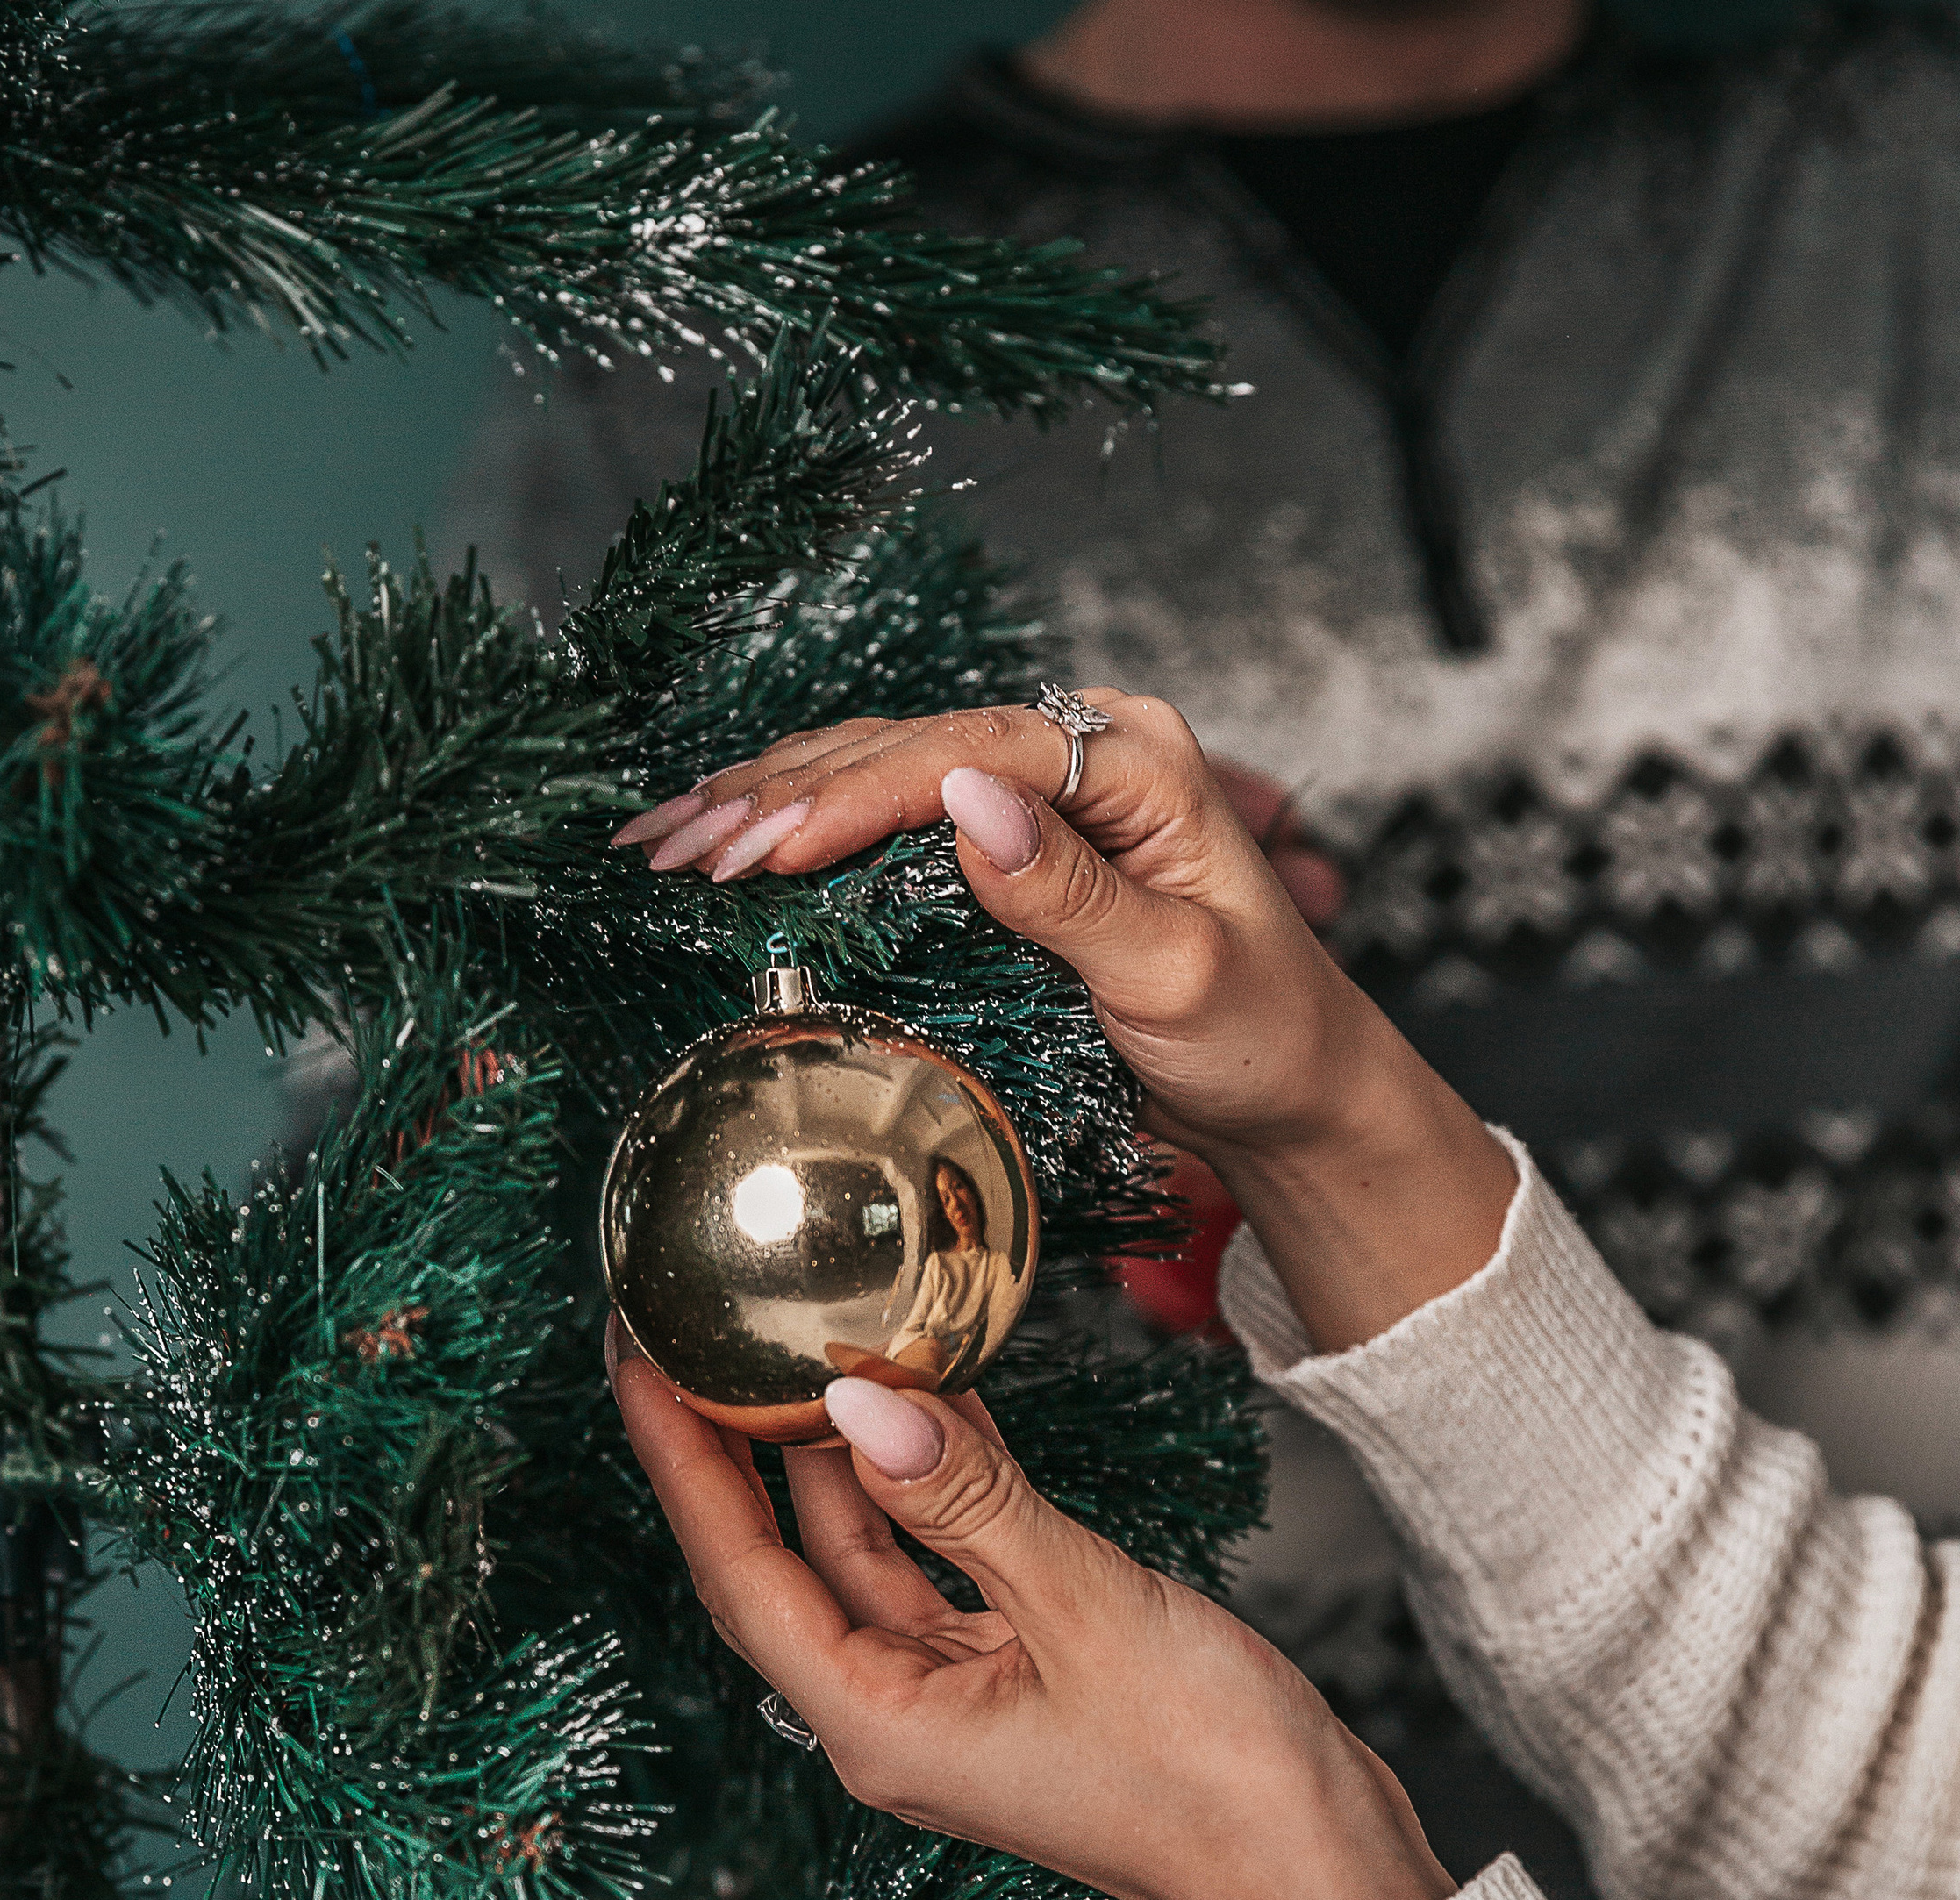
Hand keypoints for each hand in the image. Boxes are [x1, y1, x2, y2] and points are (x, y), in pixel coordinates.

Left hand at [608, 1325, 1452, 1899]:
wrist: (1320, 1869)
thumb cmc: (1213, 1776)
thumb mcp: (1083, 1609)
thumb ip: (968, 1500)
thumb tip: (860, 1406)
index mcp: (881, 1727)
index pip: (741, 1574)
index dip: (681, 1461)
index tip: (638, 1356)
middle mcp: (899, 1721)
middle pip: (789, 1563)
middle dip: (747, 1447)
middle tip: (709, 1326)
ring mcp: (959, 1703)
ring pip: (872, 1558)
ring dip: (849, 1456)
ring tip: (812, 1338)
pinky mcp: (1021, 1683)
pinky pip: (946, 1569)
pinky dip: (935, 1488)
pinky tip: (936, 1405)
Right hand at [612, 694, 1514, 1351]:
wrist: (1298, 1092)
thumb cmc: (1263, 1037)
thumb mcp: (1178, 978)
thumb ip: (1073, 894)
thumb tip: (969, 799)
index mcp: (1135, 758)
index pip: (966, 750)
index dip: (853, 795)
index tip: (762, 846)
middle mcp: (1082, 753)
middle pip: (902, 747)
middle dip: (775, 795)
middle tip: (668, 846)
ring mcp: (1040, 796)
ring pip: (877, 775)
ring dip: (764, 808)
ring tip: (661, 843)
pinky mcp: (1009, 850)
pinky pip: (888, 823)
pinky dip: (801, 835)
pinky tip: (723, 851)